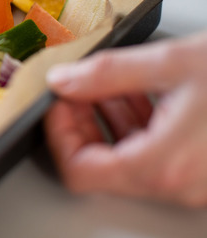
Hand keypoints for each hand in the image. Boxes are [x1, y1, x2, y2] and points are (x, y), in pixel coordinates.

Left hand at [45, 31, 206, 207]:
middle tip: (78, 88)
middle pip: (103, 166)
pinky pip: (163, 156)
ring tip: (110, 84)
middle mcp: (183, 185)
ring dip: (112, 120)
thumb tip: (65, 79)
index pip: (80, 170)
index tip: (57, 101)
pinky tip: (145, 93)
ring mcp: (200, 182)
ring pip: (133, 161)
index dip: (59, 133)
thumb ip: (109, 74)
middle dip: (84, 122)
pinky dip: (144, 126)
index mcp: (165, 166)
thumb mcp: (174, 63)